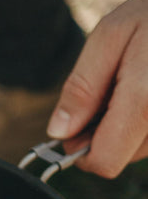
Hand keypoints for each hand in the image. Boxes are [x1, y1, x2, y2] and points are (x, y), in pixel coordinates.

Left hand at [47, 0, 147, 177]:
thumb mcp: (110, 37)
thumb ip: (82, 88)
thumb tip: (60, 132)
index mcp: (145, 100)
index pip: (105, 161)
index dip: (81, 151)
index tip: (75, 127)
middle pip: (121, 158)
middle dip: (103, 133)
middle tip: (108, 91)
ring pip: (140, 150)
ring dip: (125, 126)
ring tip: (132, 84)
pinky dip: (144, 121)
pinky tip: (145, 90)